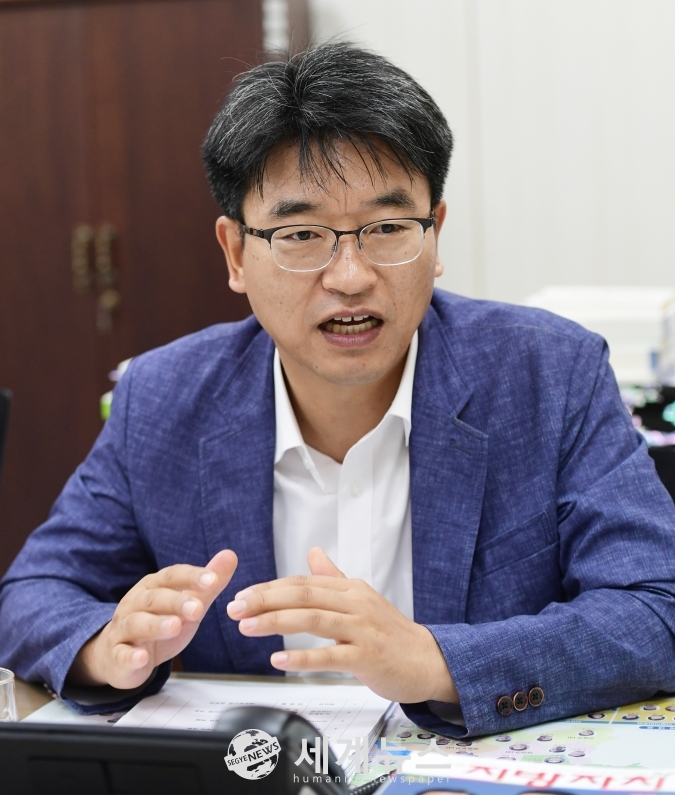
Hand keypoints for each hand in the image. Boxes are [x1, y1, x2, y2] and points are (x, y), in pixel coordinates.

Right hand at [69, 550, 237, 689]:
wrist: (121, 654)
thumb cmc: (161, 622)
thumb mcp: (188, 601)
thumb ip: (209, 582)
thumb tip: (231, 555)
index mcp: (154, 586)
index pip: (172, 576)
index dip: (192, 577)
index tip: (213, 580)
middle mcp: (135, 602)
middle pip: (154, 598)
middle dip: (176, 602)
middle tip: (198, 608)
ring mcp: (123, 628)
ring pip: (136, 623)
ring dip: (154, 624)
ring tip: (174, 626)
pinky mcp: (116, 654)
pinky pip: (121, 654)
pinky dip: (131, 656)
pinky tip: (142, 658)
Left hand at [226, 547, 457, 703]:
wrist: (428, 660)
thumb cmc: (391, 633)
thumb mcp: (362, 598)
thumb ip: (334, 578)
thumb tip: (314, 553)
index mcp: (350, 589)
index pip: (303, 583)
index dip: (270, 588)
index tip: (242, 596)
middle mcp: (355, 603)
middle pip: (303, 596)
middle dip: (265, 600)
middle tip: (235, 608)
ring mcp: (362, 629)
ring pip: (313, 620)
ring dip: (275, 622)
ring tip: (247, 627)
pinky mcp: (367, 657)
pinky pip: (330, 656)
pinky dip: (302, 657)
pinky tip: (279, 658)